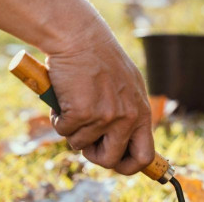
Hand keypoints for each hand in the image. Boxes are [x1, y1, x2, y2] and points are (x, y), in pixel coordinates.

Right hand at [45, 27, 154, 174]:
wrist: (80, 37)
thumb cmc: (100, 59)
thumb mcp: (127, 86)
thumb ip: (128, 112)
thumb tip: (123, 142)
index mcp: (142, 112)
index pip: (144, 155)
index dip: (128, 166)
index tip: (116, 164)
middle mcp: (128, 117)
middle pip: (111, 161)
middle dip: (93, 154)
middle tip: (85, 138)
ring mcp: (106, 116)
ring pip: (80, 145)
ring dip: (72, 129)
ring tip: (74, 103)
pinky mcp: (83, 112)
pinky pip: (64, 131)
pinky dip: (58, 118)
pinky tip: (63, 98)